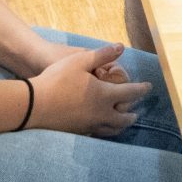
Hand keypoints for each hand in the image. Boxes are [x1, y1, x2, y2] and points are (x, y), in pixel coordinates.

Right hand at [28, 42, 149, 134]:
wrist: (33, 105)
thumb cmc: (57, 80)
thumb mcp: (79, 61)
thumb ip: (102, 55)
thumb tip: (121, 47)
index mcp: (105, 95)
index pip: (130, 93)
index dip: (142, 89)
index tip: (149, 87)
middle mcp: (101, 113)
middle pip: (125, 117)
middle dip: (132, 114)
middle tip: (136, 111)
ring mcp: (90, 125)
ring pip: (112, 129)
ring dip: (121, 125)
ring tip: (123, 122)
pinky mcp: (79, 132)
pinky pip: (98, 133)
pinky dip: (105, 130)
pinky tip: (102, 127)